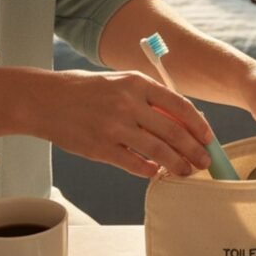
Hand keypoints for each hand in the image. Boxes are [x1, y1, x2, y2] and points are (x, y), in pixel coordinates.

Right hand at [35, 70, 214, 178]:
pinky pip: (134, 164)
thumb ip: (149, 98)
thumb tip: (182, 119)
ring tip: (187, 171)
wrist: (46, 100)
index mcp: (137, 83)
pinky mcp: (101, 148)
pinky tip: (157, 172)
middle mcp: (129, 104)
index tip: (208, 137)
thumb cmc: (87, 90)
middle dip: (194, 150)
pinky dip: (150, 171)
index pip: (180, 105)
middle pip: (173, 132)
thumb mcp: (121, 82)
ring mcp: (115, 127)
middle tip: (205, 161)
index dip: (198, 124)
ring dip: (177, 164)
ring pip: (158, 151)